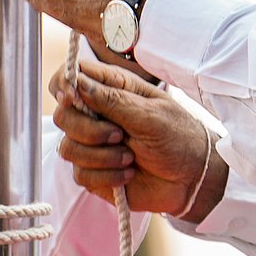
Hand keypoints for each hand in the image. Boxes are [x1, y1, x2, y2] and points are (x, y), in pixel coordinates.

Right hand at [50, 60, 227, 221]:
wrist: (191, 178)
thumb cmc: (178, 137)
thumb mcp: (150, 115)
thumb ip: (113, 100)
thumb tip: (78, 82)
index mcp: (115, 89)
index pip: (74, 76)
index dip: (64, 84)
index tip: (72, 97)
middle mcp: (100, 114)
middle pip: (64, 115)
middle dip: (88, 129)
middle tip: (119, 135)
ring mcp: (94, 143)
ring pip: (68, 147)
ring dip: (101, 156)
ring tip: (131, 157)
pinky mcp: (94, 170)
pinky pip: (80, 173)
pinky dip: (106, 175)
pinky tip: (129, 173)